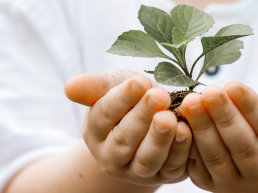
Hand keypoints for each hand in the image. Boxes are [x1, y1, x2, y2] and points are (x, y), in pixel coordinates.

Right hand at [65, 71, 192, 185]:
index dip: (122, 98)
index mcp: (95, 131)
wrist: (149, 123)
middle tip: (159, 95)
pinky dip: (180, 151)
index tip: (139, 81)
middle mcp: (112, 156)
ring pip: (147, 160)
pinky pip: (172, 167)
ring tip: (170, 118)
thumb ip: (95, 87)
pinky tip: (187, 130)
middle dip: (143, 117)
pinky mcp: (164, 175)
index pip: (104, 115)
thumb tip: (70, 87)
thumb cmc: (130, 100)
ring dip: (160, 139)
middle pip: (124, 140)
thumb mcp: (114, 87)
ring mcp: (137, 170)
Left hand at [181, 82, 257, 192]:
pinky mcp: (211, 184)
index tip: (233, 85)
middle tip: (208, 91)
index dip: (251, 108)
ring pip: (218, 156)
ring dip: (203, 128)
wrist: (256, 144)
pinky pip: (197, 164)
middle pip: (243, 145)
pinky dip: (188, 142)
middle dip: (224, 117)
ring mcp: (236, 184)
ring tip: (191, 101)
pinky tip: (179, 120)